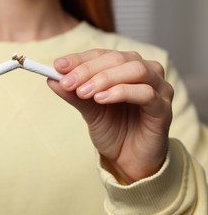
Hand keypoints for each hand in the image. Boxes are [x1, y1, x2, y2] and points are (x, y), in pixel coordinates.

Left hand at [48, 49, 173, 183]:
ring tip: (83, 92)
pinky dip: (121, 92)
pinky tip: (101, 99)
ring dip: (105, 79)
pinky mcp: (163, 109)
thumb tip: (51, 77)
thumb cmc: (113, 130)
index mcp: (125, 68)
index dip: (79, 59)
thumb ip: (74, 93)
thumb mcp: (88, 110)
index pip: (102, 54)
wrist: (129, 159)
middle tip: (68, 82)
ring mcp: (158, 89)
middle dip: (88, 69)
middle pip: (118, 58)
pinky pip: (146, 93)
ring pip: (135, 70)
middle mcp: (145, 72)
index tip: (58, 66)